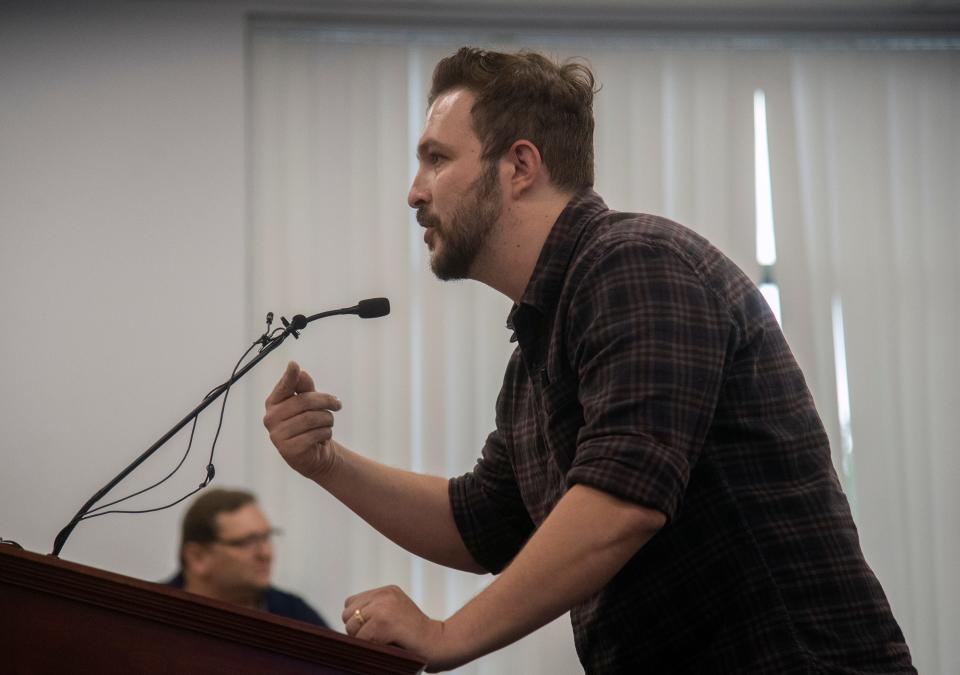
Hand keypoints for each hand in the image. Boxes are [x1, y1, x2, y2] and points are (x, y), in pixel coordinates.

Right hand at [262, 361, 342, 479]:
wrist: (313, 454)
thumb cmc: (309, 424)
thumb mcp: (308, 403)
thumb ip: (304, 387)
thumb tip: (299, 371)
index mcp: (273, 403)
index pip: (284, 387)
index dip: (289, 376)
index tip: (294, 364)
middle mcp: (271, 418)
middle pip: (305, 402)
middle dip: (326, 401)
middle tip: (338, 404)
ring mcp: (277, 435)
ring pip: (313, 418)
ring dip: (328, 420)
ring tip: (328, 423)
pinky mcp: (288, 449)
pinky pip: (316, 434)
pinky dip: (326, 433)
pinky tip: (323, 436)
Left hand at [342, 585, 463, 672]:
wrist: (439, 644)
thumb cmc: (415, 637)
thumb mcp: (395, 613)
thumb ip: (374, 611)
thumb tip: (347, 623)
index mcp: (386, 591)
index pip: (351, 603)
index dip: (358, 621)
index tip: (375, 631)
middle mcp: (384, 595)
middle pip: (348, 615)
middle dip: (358, 631)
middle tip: (380, 639)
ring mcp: (384, 607)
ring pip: (352, 628)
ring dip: (363, 640)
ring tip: (385, 641)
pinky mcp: (384, 623)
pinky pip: (361, 640)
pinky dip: (370, 648)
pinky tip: (388, 645)